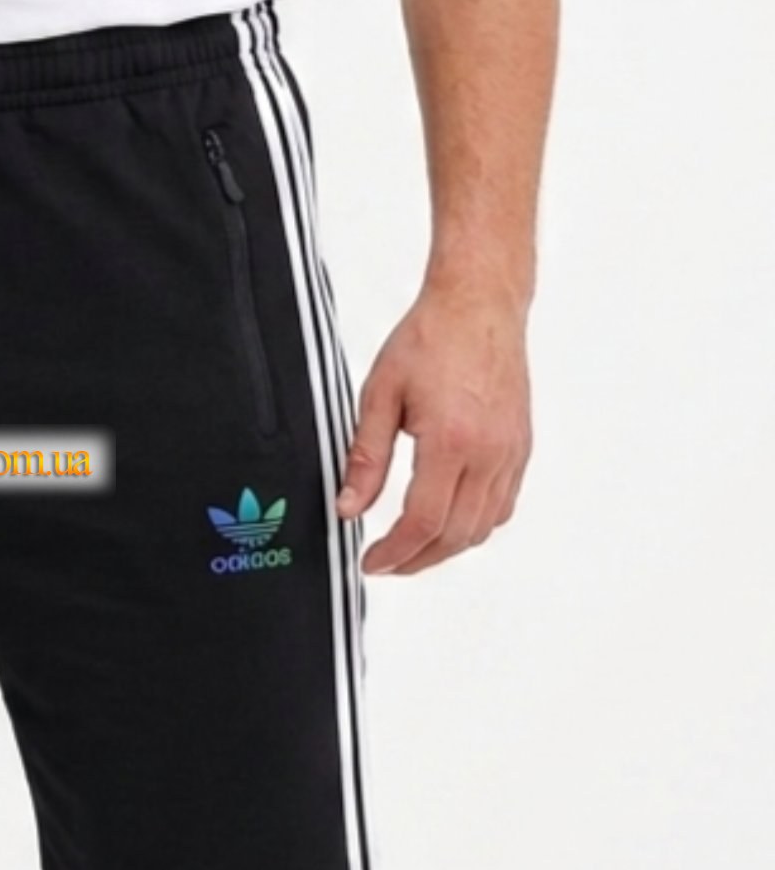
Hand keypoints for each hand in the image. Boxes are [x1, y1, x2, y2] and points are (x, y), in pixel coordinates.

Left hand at [336, 280, 531, 575]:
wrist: (479, 305)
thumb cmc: (431, 339)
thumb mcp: (379, 395)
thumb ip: (365, 458)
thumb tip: (349, 506)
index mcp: (451, 441)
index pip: (422, 522)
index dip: (394, 552)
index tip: (372, 562)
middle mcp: (489, 453)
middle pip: (455, 535)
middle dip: (417, 560)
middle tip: (387, 563)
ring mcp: (511, 453)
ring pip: (483, 527)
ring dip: (446, 548)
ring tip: (412, 549)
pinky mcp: (521, 448)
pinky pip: (502, 505)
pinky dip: (475, 526)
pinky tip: (448, 522)